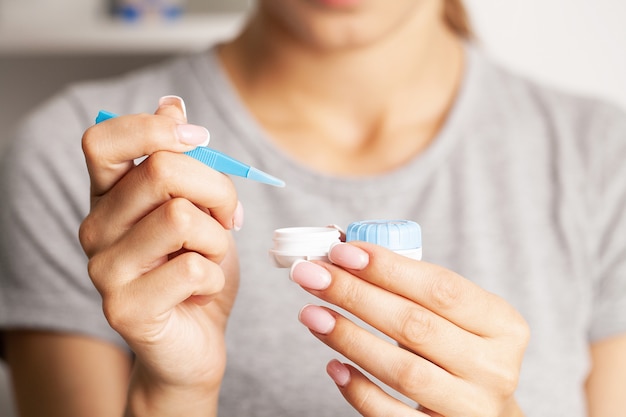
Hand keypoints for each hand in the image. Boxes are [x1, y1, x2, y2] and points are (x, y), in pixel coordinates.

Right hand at [79, 96, 241, 415]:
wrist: (195, 339)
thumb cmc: (198, 270)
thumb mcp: (200, 209)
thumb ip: (182, 161)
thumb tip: (172, 104)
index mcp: (109, 197)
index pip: (103, 139)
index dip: (154, 128)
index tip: (199, 138)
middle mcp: (95, 228)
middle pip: (161, 170)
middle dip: (217, 190)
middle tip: (228, 217)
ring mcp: (103, 270)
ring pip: (182, 218)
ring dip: (218, 239)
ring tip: (212, 259)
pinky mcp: (124, 308)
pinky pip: (194, 268)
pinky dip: (216, 276)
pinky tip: (204, 290)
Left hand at [290, 241, 529, 416]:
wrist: (484, 414)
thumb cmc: (459, 350)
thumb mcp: (457, 317)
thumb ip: (413, 289)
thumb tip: (345, 258)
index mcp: (502, 325)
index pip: (442, 288)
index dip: (388, 268)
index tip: (342, 252)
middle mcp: (494, 368)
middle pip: (416, 326)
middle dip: (356, 295)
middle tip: (312, 274)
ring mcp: (471, 409)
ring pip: (403, 371)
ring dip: (350, 337)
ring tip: (311, 314)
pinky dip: (359, 390)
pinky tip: (334, 366)